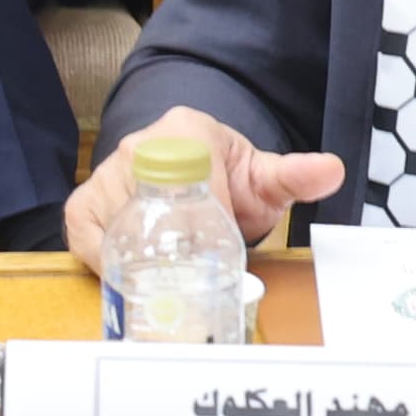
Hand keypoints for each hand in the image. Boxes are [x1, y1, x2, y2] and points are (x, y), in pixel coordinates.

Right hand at [65, 107, 344, 272]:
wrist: (192, 171)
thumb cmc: (228, 177)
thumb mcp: (264, 179)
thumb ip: (296, 175)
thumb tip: (331, 170)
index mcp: (185, 130)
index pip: (193, 176)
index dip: (209, 216)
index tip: (224, 245)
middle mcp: (137, 147)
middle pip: (149, 202)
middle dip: (174, 246)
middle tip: (198, 278)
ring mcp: (106, 175)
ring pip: (115, 221)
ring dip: (139, 258)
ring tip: (167, 285)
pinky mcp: (84, 205)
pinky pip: (85, 235)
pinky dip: (103, 261)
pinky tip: (130, 278)